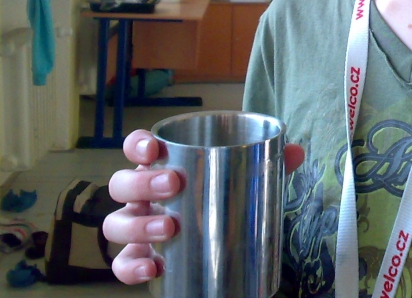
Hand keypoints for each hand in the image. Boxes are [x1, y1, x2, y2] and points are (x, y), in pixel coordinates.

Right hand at [104, 128, 304, 284]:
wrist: (217, 247)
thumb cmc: (221, 200)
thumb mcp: (245, 179)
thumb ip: (268, 163)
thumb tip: (295, 151)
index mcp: (162, 167)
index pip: (137, 148)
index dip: (137, 144)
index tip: (154, 148)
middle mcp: (142, 196)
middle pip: (123, 184)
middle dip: (142, 182)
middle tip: (173, 185)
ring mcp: (136, 228)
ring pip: (116, 224)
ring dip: (136, 225)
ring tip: (168, 228)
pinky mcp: (139, 259)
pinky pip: (122, 265)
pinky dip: (131, 267)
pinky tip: (153, 267)